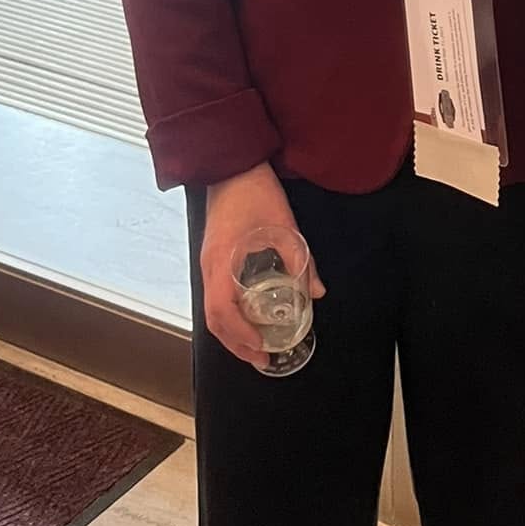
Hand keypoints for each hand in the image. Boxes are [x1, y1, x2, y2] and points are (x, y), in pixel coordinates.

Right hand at [200, 162, 324, 371]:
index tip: (260, 347)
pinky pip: (215, 297)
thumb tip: (317, 292)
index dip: (240, 334)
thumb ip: (301, 260)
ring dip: (232, 333)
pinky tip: (247, 320)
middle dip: (236, 344)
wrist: (233, 166)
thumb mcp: (284, 225)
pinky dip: (229, 316)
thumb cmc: (255, 192)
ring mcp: (208, 263)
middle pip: (213, 319)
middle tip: (262, 359)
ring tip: (255, 347)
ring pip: (212, 311)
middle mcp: (209, 267)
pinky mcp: (213, 258)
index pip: (222, 310)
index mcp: (222, 261)